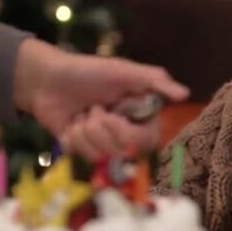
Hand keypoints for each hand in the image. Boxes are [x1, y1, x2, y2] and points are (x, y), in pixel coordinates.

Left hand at [14, 40, 189, 158]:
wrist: (46, 79)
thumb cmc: (88, 71)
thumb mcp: (122, 71)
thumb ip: (154, 80)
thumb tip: (185, 93)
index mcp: (140, 115)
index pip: (145, 141)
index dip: (125, 133)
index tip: (108, 114)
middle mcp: (125, 134)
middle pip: (122, 154)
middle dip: (100, 129)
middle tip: (93, 109)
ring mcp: (103, 145)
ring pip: (99, 158)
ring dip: (84, 133)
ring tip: (80, 115)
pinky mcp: (82, 153)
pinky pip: (81, 160)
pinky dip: (71, 140)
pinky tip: (69, 126)